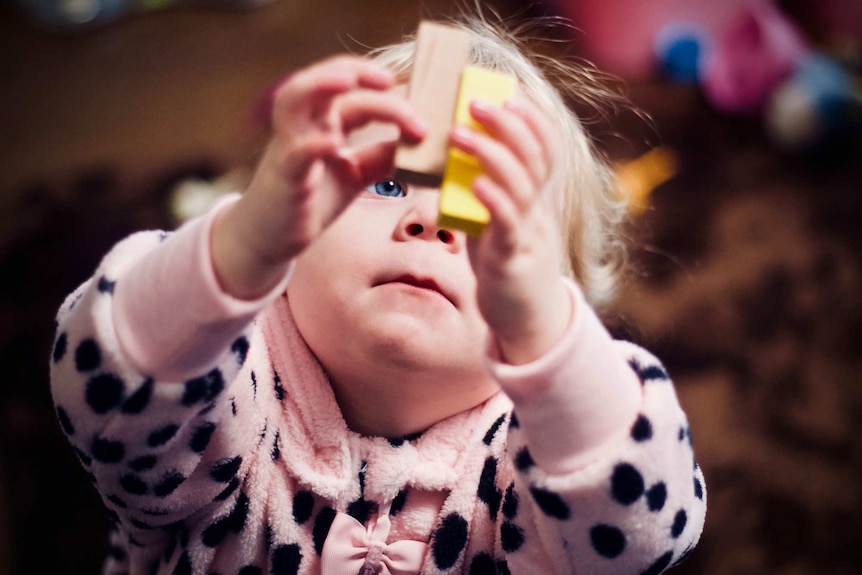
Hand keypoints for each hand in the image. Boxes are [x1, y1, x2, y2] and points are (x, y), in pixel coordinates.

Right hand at [213, 55, 425, 298]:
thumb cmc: (312, 199)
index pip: (350, 91)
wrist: (272, 236)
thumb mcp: (356, 174)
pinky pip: (294, 153)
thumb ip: (382, 156)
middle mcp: (302, 126)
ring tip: (348, 80)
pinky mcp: (285, 177)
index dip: (382, 91)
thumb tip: (420, 143)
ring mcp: (289, 148)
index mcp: (321, 121)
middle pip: (320, 80)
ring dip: (319, 84)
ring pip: (293, 100)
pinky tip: (334, 143)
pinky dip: (313, 144)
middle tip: (387, 78)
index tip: (414, 98)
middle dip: (352, 69)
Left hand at [449, 97, 571, 364]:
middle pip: (533, 158)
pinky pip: (507, 225)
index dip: (531, 119)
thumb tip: (455, 163)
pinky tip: (474, 182)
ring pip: (520, 185)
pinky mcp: (513, 260)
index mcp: (535, 200)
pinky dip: (493, 200)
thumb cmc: (506, 267)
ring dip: (490, 154)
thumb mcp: (497, 224)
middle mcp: (537, 212)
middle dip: (507, 124)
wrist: (525, 321)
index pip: (544, 149)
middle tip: (475, 101)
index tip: (509, 93)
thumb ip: (485, 194)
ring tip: (460, 132)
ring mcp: (528, 235)